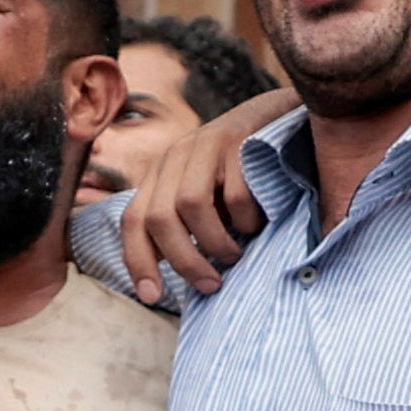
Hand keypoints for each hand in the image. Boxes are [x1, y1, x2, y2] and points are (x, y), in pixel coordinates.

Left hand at [125, 87, 291, 301]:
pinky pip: (235, 194)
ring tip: (233, 255)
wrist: (277, 114)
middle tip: (210, 284)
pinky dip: (246, 220)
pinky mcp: (239, 140)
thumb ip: (186, 225)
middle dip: (183, 260)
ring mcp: (205, 144)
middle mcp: (176, 156)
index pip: (133, 219)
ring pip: (191, 205)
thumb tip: (174, 276)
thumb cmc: (239, 170)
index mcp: (160, 173)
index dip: (137, 260)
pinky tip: (258, 223)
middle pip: (159, 217)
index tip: (151, 296)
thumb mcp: (206, 194)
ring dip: (214, 242)